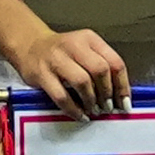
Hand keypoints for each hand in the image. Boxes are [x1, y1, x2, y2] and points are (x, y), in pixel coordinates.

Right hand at [13, 26, 130, 118]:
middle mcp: (74, 46)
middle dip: (107, 93)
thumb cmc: (62, 52)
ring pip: (82, 82)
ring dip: (91, 101)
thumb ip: (102, 66)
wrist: (30, 45)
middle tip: (107, 107)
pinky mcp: (42, 74)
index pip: (114, 62)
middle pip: (100, 70)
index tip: (124, 102)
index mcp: (90, 39)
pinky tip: (80, 115)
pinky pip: (61, 96)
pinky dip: (74, 109)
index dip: (122, 86)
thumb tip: (119, 96)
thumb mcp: (85, 50)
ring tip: (93, 110)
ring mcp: (56, 59)